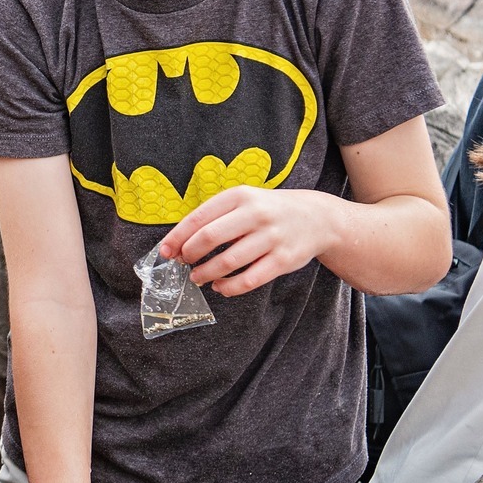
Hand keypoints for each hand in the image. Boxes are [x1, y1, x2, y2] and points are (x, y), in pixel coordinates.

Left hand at [159, 186, 341, 297]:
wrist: (316, 217)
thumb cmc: (267, 210)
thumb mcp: (243, 201)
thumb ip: (213, 218)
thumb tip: (177, 243)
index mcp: (239, 196)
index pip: (198, 218)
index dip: (177, 238)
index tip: (165, 252)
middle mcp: (255, 214)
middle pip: (209, 237)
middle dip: (190, 254)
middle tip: (184, 263)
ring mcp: (271, 237)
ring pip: (228, 261)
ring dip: (206, 273)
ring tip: (198, 277)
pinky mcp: (283, 260)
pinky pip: (249, 279)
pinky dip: (229, 287)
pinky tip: (220, 286)